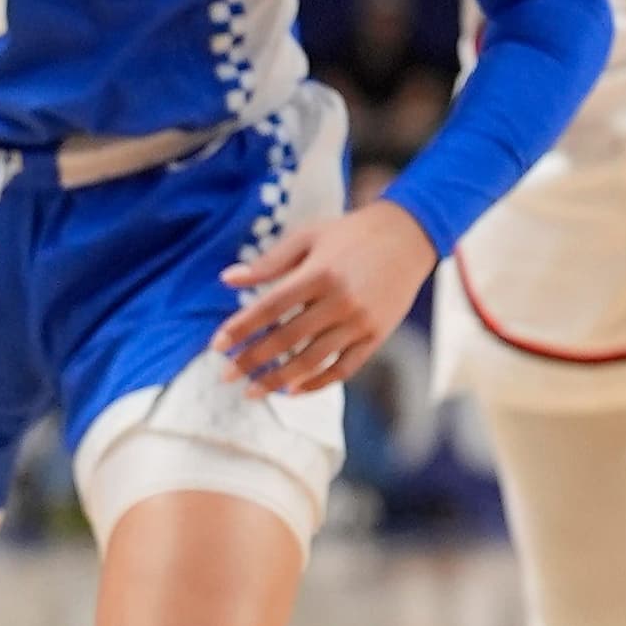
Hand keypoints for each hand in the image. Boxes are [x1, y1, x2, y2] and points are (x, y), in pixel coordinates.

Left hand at [213, 199, 440, 396]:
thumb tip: (227, 279)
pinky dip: (318, 383)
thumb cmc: (350, 233)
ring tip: (253, 392)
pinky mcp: (377, 335)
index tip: (217, 346)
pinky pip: (344, 368)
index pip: (269, 308)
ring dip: (279, 379)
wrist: (409, 235)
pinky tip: (293, 391)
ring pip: (312, 359)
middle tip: (225, 376)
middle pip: (287, 338)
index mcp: (319, 273)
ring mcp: (360, 321)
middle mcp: (340, 300)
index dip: (241, 328)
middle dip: (252, 360)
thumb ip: (269, 262)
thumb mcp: (308, 237)